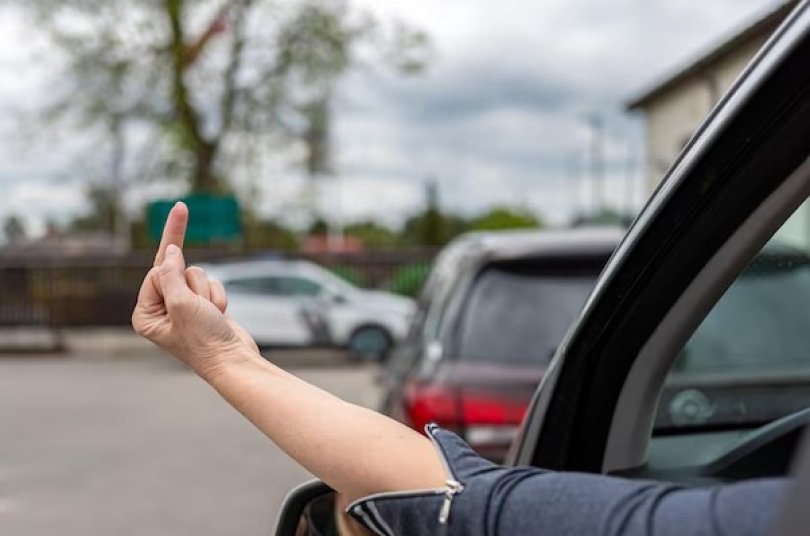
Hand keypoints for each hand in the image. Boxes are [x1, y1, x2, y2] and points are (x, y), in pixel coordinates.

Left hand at [131, 202, 258, 377]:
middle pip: (176, 271)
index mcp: (146, 314)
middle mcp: (161, 310)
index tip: (181, 264)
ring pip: (195, 276)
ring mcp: (183, 307)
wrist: (233, 360)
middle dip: (193, 286)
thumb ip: (171, 273)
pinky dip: (218, 296)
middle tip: (197, 291)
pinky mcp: (203, 306)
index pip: (156, 274)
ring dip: (207, 292)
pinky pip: (210, 284)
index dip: (174, 275)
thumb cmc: (204, 340)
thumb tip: (171, 250)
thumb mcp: (181, 304)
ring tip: (210, 315)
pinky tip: (219, 316)